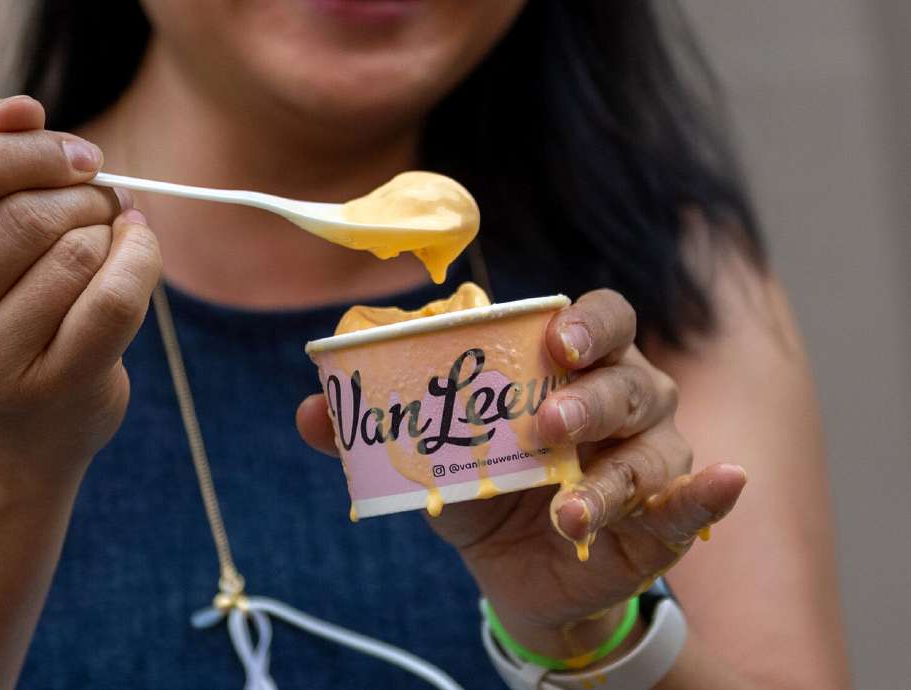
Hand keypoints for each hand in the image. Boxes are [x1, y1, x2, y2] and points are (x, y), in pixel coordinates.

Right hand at [0, 96, 159, 480]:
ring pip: (76, 254)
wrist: (11, 434)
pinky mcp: (48, 391)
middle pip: (23, 216)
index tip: (78, 154)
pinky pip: (115, 299)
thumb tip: (22, 108)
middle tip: (104, 197)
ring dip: (111, 228)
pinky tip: (137, 251)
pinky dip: (141, 259)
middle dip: (82, 193)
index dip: (24, 151)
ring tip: (110, 235)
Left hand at [297, 289, 745, 659]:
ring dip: (617, 475)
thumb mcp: (428, 456)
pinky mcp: (663, 520)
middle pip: (630, 380)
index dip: (585, 322)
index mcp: (571, 367)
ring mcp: (652, 458)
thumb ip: (376, 429)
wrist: (508, 566)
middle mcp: (625, 400)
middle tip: (548, 424)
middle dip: (592, 400)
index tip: (554, 341)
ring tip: (572, 508)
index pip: (599, 320)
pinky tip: (722, 483)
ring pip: (656, 449)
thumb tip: (308, 409)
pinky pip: (694, 501)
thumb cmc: (479, 485)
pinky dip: (706, 494)